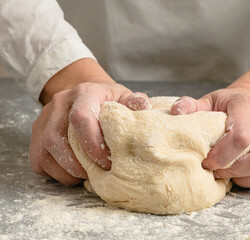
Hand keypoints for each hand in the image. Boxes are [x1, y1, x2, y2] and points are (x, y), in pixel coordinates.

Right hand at [29, 59, 150, 184]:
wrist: (83, 93)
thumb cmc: (107, 99)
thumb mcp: (123, 96)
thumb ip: (134, 101)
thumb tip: (144, 106)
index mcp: (84, 93)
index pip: (80, 118)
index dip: (92, 144)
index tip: (106, 161)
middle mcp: (60, 103)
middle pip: (56, 138)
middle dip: (76, 163)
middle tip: (95, 174)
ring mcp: (44, 118)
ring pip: (44, 152)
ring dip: (65, 171)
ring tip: (84, 176)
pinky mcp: (36, 132)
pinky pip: (38, 159)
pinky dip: (54, 173)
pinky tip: (72, 174)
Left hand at [170, 63, 249, 188]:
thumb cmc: (228, 107)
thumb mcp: (209, 102)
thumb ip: (192, 106)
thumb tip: (176, 112)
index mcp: (248, 105)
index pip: (242, 135)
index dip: (222, 156)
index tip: (207, 163)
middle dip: (236, 170)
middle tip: (218, 172)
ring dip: (247, 178)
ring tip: (231, 173)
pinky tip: (246, 174)